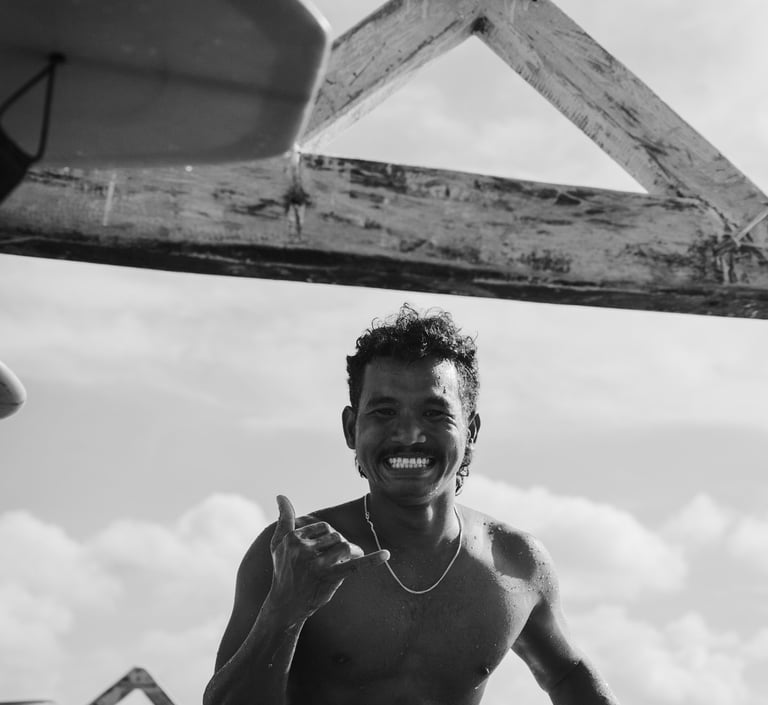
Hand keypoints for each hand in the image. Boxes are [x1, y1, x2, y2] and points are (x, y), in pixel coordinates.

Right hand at [268, 495, 388, 618]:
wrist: (285, 604)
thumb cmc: (283, 570)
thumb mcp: (278, 544)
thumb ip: (283, 518)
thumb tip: (281, 495)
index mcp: (293, 539)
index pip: (324, 527)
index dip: (329, 537)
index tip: (324, 549)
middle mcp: (304, 550)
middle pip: (336, 536)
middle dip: (340, 545)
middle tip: (335, 559)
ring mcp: (317, 565)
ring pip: (344, 546)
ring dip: (351, 552)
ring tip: (348, 559)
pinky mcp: (329, 578)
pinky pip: (354, 566)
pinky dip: (372, 560)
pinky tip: (386, 554)